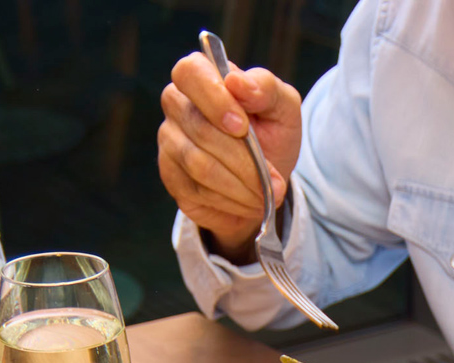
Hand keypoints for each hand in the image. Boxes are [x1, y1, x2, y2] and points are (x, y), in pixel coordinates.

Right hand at [157, 51, 302, 262]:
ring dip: (240, 184)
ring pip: (199, 164)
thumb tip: (237, 81)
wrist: (264, 182)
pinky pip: (196, 189)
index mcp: (203, 75)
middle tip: (273, 178)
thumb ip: (265, 88)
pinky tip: (246, 200)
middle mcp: (177, 103)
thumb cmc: (271, 135)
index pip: (190, 72)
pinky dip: (230, 199)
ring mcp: (169, 140)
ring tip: (265, 193)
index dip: (214, 99)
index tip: (242, 126)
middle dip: (242, 158)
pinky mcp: (170, 175)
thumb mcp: (283, 108)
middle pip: (199, 127)